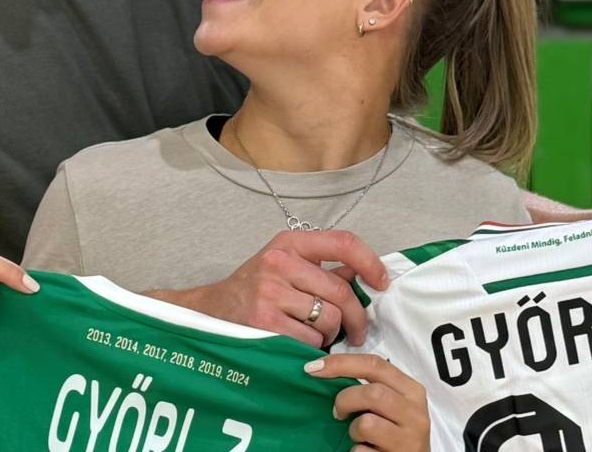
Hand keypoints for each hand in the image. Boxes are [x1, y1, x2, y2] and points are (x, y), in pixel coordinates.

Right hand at [157, 231, 387, 348]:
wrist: (210, 312)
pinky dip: (312, 349)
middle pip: (341, 291)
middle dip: (356, 317)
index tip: (382, 282)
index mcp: (289, 243)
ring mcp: (270, 292)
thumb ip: (323, 269)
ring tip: (315, 335)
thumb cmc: (254, 290)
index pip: (343, 242)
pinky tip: (298, 344)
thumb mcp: (285, 267)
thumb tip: (366, 276)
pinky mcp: (264, 322)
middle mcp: (279, 262)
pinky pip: (310, 341)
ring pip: (329, 319)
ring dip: (330, 335)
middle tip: (356, 332)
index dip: (370, 262)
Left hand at [306, 354, 429, 451]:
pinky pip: (361, 451)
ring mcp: (409, 439)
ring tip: (359, 436)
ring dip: (353, 430)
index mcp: (411, 390)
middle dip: (345, 400)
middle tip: (338, 413)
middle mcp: (415, 413)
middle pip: (373, 393)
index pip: (375, 364)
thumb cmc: (396, 432)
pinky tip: (366, 451)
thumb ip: (371, 387)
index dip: (341, 363)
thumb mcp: (391, 404)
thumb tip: (326, 369)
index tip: (313, 368)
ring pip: (367, 423)